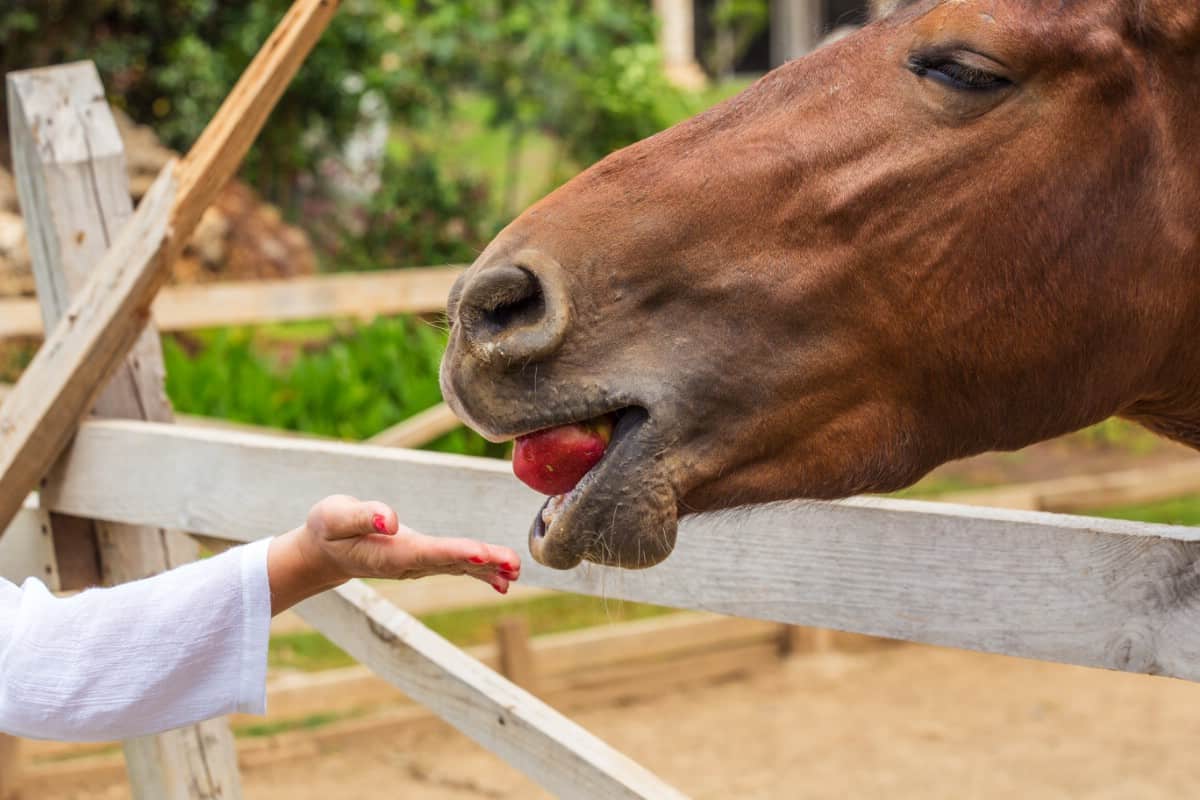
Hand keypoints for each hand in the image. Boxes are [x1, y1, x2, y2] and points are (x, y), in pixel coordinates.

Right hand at [267, 494, 520, 614]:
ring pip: (458, 566)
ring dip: (489, 568)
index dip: (456, 553)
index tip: (482, 553)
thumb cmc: (328, 528)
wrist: (324, 552)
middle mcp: (408, 564)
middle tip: (513, 564)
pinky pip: (455, 566)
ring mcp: (417, 566)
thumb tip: (390, 518)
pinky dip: (481, 571)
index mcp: (390, 554)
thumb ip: (361, 516)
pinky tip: (504, 579)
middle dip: (484, 563)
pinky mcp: (423, 561)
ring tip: (516, 570)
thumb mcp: (334, 516)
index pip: (429, 552)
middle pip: (452, 563)